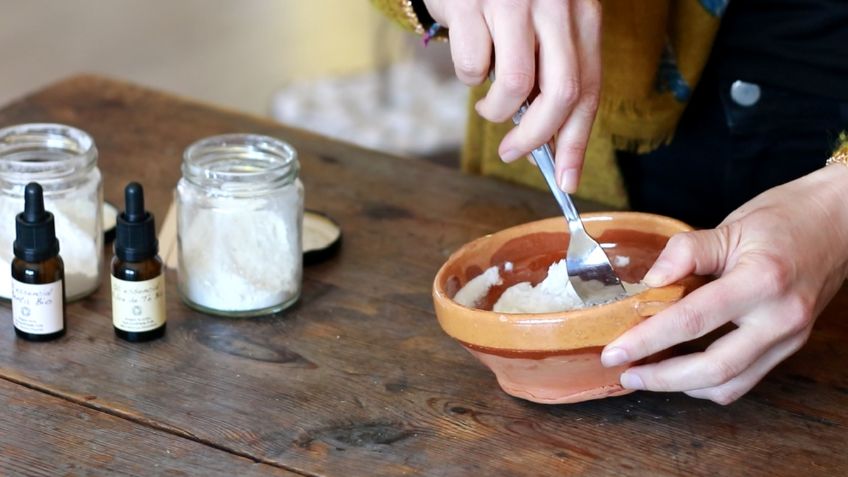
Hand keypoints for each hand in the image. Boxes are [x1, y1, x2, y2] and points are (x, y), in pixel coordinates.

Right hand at [422, 0, 601, 192]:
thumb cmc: (506, 8)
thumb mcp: (542, 33)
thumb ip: (550, 80)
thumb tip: (549, 148)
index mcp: (582, 15)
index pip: (590, 89)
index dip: (578, 141)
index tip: (567, 179)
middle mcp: (555, 5)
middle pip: (562, 92)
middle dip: (536, 137)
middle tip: (513, 153)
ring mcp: (514, 1)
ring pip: (515, 85)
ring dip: (497, 110)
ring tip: (488, 105)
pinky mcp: (472, 3)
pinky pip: (472, 67)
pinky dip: (468, 77)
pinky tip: (471, 61)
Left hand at [600, 165, 847, 403]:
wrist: (840, 221)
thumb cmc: (785, 217)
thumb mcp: (732, 225)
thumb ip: (688, 251)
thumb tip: (649, 281)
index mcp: (761, 282)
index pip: (692, 320)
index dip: (647, 339)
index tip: (613, 352)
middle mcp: (780, 318)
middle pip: (712, 368)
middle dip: (661, 378)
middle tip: (624, 372)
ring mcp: (789, 337)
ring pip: (730, 383)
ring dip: (682, 386)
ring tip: (646, 375)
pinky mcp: (790, 345)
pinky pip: (747, 379)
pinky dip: (710, 383)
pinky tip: (683, 371)